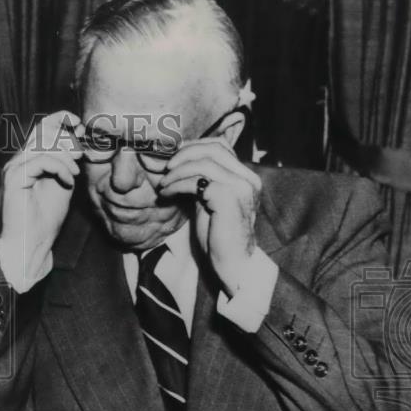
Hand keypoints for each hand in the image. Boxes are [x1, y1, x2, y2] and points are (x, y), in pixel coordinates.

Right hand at [0, 111, 83, 285]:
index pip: (42, 127)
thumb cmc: (45, 219)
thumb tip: (76, 139)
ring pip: (42, 143)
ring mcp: (14, 168)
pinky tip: (68, 182)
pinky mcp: (14, 178)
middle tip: (80, 155)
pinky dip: (60, 168)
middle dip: (67, 139)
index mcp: (29, 160)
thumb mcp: (64, 183)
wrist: (31, 244)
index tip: (79, 124)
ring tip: (75, 172)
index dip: (60, 119)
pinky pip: (41, 160)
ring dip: (65, 155)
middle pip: (43, 131)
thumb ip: (67, 162)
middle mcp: (18, 161)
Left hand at [157, 137, 262, 295]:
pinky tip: (167, 194)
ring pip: (203, 163)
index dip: (194, 146)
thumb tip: (180, 164)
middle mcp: (247, 178)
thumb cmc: (218, 236)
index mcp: (245, 177)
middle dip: (184, 154)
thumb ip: (203, 182)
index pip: (221, 146)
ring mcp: (240, 187)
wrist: (232, 264)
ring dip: (177, 172)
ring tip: (163, 185)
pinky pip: (197, 181)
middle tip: (165, 168)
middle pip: (213, 149)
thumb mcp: (209, 202)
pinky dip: (177, 185)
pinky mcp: (228, 198)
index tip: (173, 158)